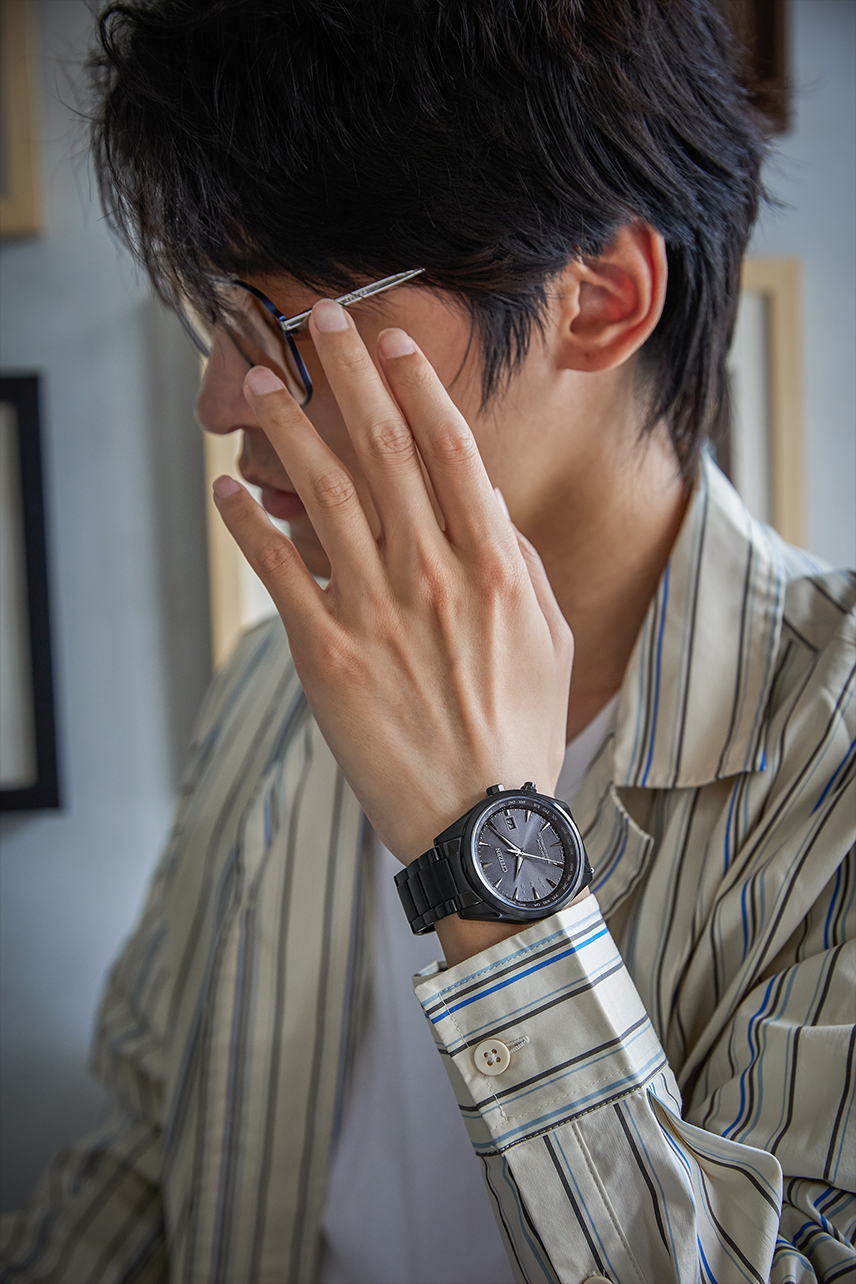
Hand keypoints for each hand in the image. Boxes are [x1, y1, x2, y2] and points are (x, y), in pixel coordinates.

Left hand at [212, 299, 573, 863]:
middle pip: (384, 453)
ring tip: (259, 384)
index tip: (389, 344)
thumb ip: (521, 565)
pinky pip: (283, 574)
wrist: (480, 820)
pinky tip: (228, 489)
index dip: (416, 388)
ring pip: (326, 498)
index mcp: (495, 567)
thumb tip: (487, 509)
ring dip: (288, 432)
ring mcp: (379, 614)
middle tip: (317, 323)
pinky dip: (252, 525)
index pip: (450, 453)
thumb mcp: (550, 638)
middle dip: (346, 377)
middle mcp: (436, 576)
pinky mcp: (330, 657)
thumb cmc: (520, 729)